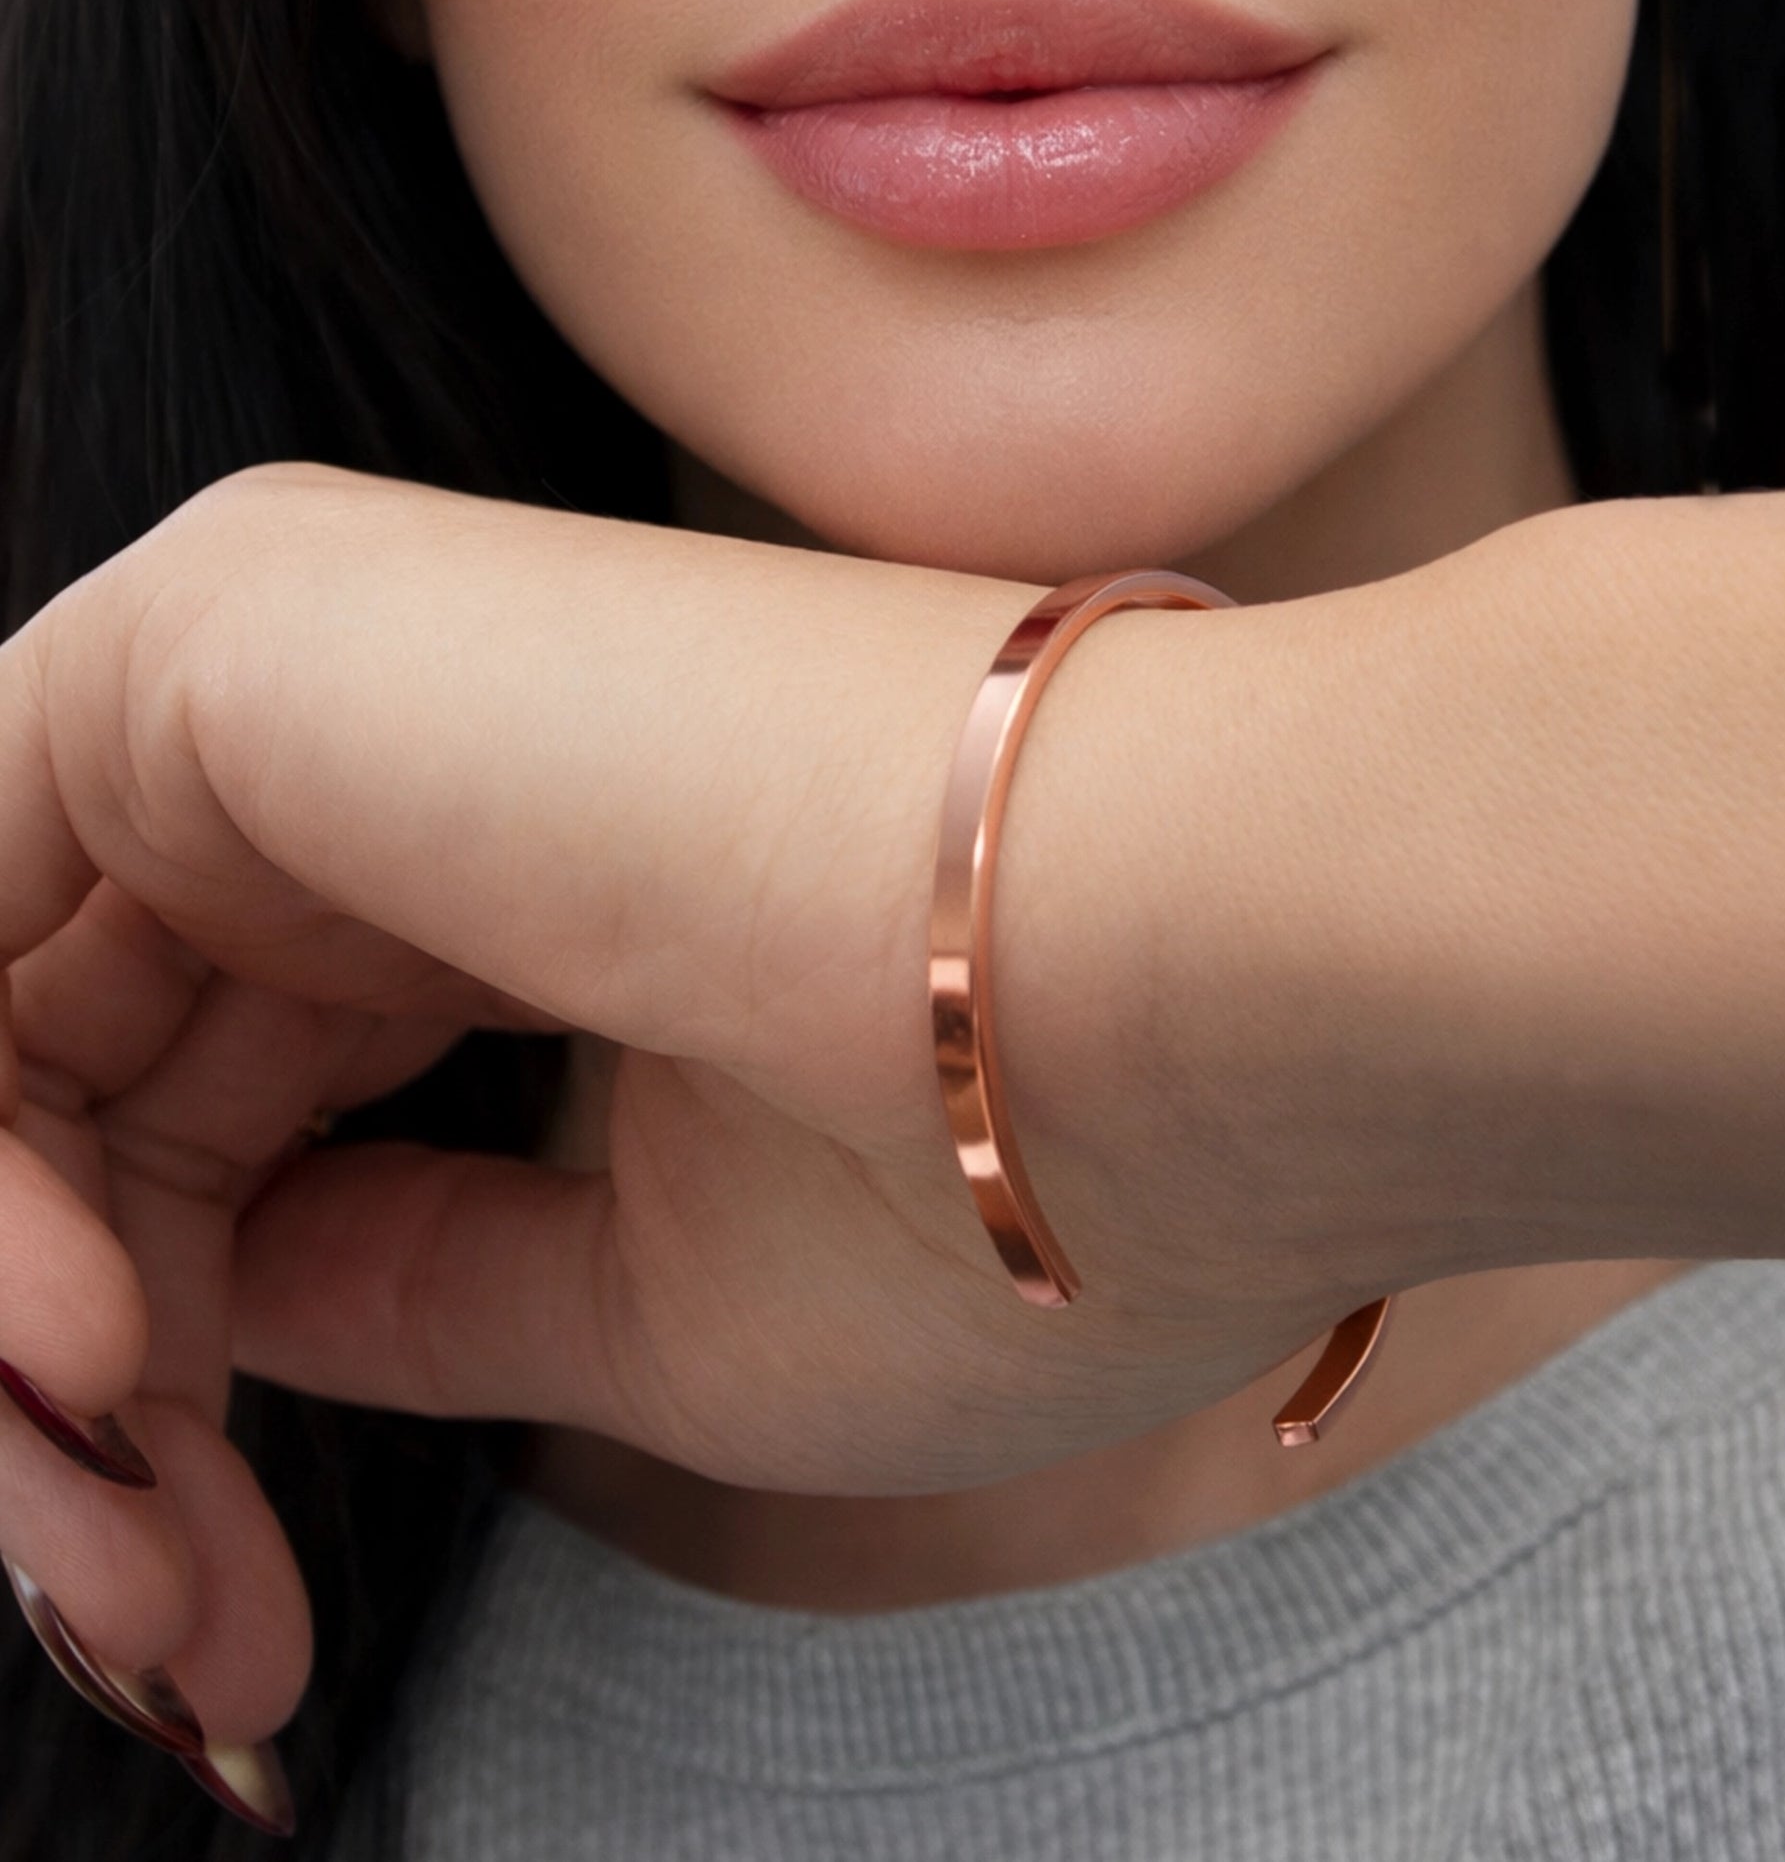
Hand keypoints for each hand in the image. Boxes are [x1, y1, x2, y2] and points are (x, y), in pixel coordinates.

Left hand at [0, 461, 1397, 1769]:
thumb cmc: (998, 1186)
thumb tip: (227, 1284)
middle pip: (81, 1096)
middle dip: (70, 1397)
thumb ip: (408, 1269)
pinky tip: (86, 1359)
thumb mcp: (654, 1308)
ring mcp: (303, 672)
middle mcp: (388, 751)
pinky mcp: (243, 623)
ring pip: (7, 1019)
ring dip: (16, 1322)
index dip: (176, 1397)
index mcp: (494, 887)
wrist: (1202, 978)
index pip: (222, 1143)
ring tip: (126, 1545)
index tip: (223, 1610)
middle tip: (151, 1625)